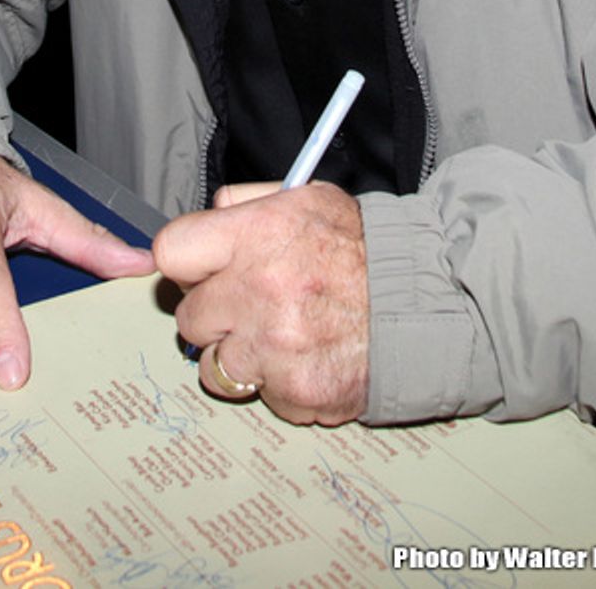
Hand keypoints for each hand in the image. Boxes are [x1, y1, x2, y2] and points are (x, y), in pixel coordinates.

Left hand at [152, 181, 368, 424]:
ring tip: (277, 337)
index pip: (172, 252)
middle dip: (214, 313)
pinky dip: (277, 383)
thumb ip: (248, 202)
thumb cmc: (364, 249)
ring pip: (215, 367)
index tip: (200, 270)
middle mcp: (259, 291)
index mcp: (256, 236)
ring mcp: (274, 347)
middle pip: (188, 317)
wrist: (423, 301)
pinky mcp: (293, 391)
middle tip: (249, 305)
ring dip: (239, 356)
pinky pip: (258, 396)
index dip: (186, 262)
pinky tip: (305, 358)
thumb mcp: (307, 199)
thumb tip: (208, 216)